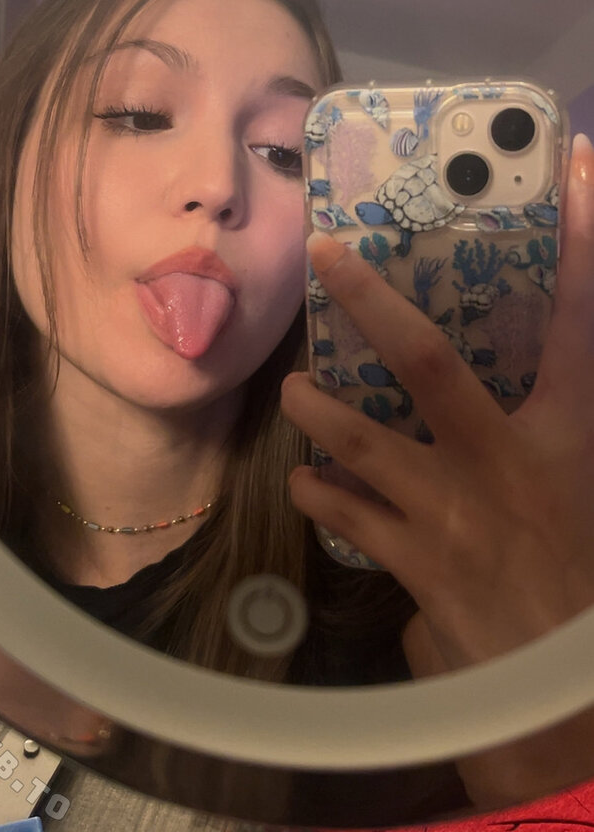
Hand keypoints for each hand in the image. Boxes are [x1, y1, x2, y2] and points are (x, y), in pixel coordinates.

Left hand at [281, 133, 593, 675]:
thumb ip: (549, 429)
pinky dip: (324, 495)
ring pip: (363, 441)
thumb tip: (491, 401)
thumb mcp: (582, 485)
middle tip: (329, 257)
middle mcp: (503, 461)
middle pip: (430, 363)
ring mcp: (451, 511)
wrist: (560, 690)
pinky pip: (349, 517)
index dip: (581, 245)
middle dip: (376, 305)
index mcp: (564, 438)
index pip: (579, 325)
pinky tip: (309, 483)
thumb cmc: (580, 577)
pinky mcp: (414, 562)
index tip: (575, 170)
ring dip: (319, 410)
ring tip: (295, 390)